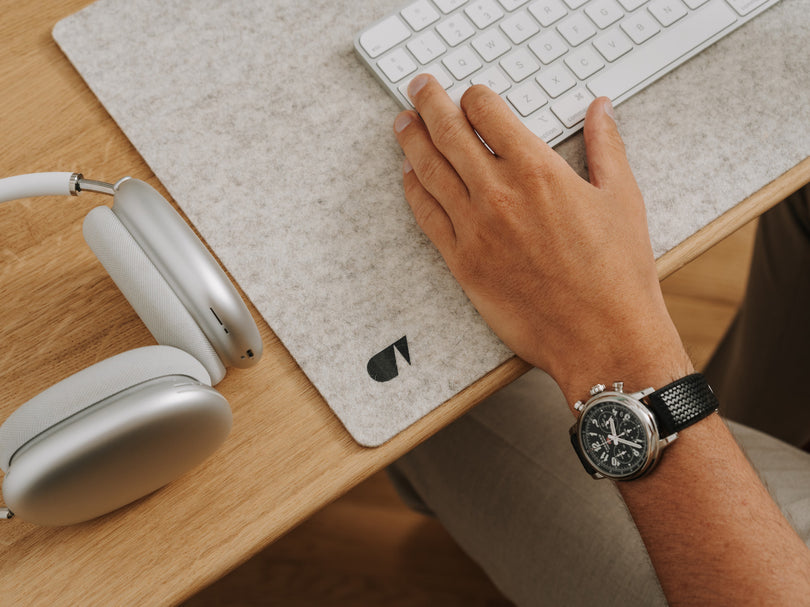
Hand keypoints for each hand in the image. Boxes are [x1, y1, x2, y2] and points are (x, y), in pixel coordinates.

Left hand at [394, 74, 691, 405]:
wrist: (601, 336)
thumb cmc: (617, 273)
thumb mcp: (622, 197)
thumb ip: (605, 146)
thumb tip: (599, 109)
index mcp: (537, 171)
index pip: (487, 112)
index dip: (474, 96)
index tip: (471, 94)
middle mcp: (498, 194)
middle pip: (448, 133)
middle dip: (429, 103)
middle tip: (419, 89)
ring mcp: (474, 229)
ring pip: (428, 171)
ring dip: (411, 142)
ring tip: (402, 124)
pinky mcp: (462, 263)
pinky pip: (426, 217)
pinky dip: (413, 191)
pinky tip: (409, 178)